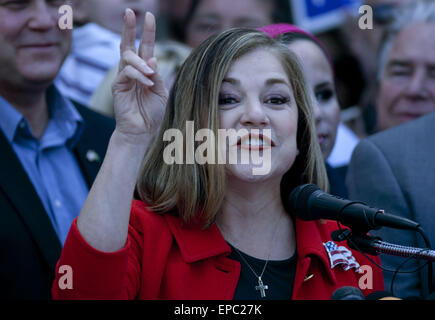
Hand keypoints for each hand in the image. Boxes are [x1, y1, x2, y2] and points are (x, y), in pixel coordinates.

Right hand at [112, 10, 167, 142]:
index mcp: (144, 70)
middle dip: (129, 27)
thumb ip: (158, 75)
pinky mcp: (118, 86)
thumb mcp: (161, 91)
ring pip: (128, 57)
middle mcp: (132, 71)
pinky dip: (139, 75)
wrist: (142, 131)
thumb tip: (152, 59)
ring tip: (151, 74)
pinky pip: (127, 72)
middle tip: (130, 12)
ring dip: (141, 62)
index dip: (146, 31)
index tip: (149, 16)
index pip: (144, 47)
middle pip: (128, 44)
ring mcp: (123, 78)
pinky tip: (147, 83)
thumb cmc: (152, 113)